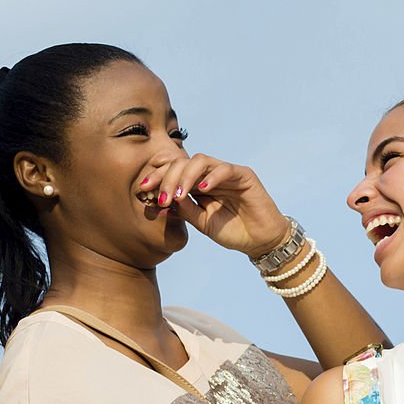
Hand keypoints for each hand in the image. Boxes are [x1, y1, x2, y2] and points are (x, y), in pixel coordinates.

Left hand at [139, 154, 289, 256]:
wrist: (260, 242)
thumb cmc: (233, 232)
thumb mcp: (202, 223)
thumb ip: (185, 209)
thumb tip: (163, 198)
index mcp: (198, 184)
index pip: (174, 171)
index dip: (157, 177)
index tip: (143, 190)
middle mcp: (210, 175)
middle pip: (183, 162)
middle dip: (167, 177)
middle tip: (160, 197)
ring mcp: (227, 173)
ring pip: (201, 161)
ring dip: (185, 176)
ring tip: (178, 195)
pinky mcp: (244, 176)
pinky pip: (225, 169)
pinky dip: (212, 177)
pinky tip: (202, 190)